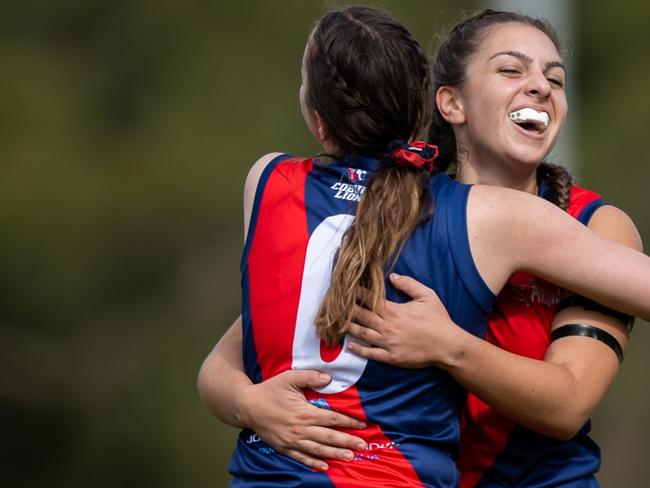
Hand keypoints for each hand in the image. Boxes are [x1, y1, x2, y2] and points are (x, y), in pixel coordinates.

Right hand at [238, 369, 367, 470]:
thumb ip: (310, 377)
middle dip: (348, 442)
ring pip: (318, 450)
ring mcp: (292, 441)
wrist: (247, 406)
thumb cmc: (270, 390)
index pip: (332, 418)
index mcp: (304, 412)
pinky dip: (314, 463)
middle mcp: (300, 429)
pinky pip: (301, 458)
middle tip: (363, 446)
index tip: (363, 425)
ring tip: (350, 457)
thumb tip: (329, 378)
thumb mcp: (289, 377)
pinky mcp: (284, 447)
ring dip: (336, 454)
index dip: (349, 421)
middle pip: (329, 437)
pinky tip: (325, 467)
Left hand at [346, 273, 464, 367]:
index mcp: (394, 310)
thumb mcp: (427, 296)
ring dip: (348, 328)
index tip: (344, 288)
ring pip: (362, 334)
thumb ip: (409, 284)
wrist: (448, 346)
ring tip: (335, 324)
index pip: (369, 299)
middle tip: (332, 305)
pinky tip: (349, 346)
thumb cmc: (438, 319)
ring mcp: (388, 343)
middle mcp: (387, 326)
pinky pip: (371, 353)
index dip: (355, 294)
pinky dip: (359, 350)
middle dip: (346, 309)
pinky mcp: (391, 357)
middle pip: (361, 316)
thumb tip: (392, 276)